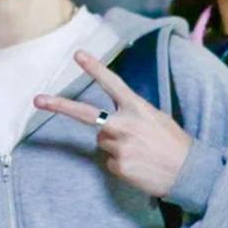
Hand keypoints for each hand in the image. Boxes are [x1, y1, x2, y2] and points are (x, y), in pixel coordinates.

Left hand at [33, 50, 190, 197]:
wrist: (189, 172)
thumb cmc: (174, 144)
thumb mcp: (156, 119)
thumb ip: (130, 116)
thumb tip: (107, 125)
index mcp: (137, 108)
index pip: (112, 83)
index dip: (94, 68)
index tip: (77, 54)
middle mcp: (124, 125)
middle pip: (84, 114)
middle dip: (58, 105)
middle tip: (37, 99)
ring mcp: (118, 146)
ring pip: (101, 141)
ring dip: (115, 144)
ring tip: (139, 151)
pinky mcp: (117, 165)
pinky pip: (109, 161)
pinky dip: (121, 163)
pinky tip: (139, 165)